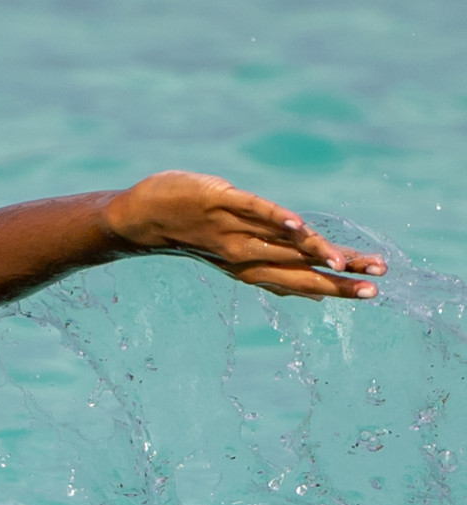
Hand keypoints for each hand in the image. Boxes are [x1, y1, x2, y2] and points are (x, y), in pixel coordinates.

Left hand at [105, 171, 386, 299]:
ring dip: (315, 252)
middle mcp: (243, 255)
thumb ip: (271, 266)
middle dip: (337, 280)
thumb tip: (308, 290)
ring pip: (281, 245)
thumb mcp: (232, 255)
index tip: (372, 293)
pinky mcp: (219, 202)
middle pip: (298, 269)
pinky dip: (274, 218)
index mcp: (248, 267)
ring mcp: (231, 230)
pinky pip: (252, 211)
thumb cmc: (189, 232)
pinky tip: (297, 225)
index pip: (300, 280)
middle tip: (375, 287)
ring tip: (345, 262)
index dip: (336, 288)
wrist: (138, 220)